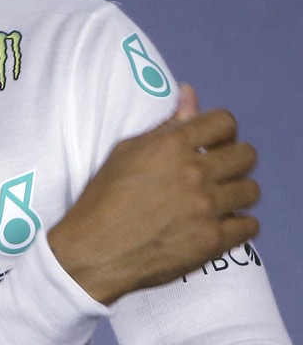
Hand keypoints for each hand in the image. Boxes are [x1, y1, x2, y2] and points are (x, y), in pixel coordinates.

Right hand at [49, 84, 260, 304]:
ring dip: (236, 192)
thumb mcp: (125, 153)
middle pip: (246, 155)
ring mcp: (206, 208)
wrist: (94, 252)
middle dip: (234, 160)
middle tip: (216, 173)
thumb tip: (190, 93)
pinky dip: (237, 224)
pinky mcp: (212, 240)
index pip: (224, 122)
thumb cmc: (103, 199)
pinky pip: (250, 225)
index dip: (221, 132)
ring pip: (251, 190)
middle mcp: (194, 173)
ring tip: (217, 200)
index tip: (213, 144)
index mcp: (170, 146)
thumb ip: (165, 125)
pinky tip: (217, 223)